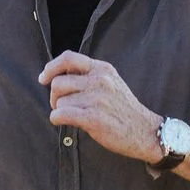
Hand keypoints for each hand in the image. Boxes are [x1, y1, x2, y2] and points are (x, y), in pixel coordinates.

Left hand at [38, 52, 161, 160]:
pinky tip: (65, 122)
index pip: (69, 58)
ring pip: (59, 102)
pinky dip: (57, 119)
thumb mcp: (111, 83)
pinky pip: (60, 114)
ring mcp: (97, 99)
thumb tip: (58, 76)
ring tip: (74, 116)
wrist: (145, 131)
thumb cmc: (124, 110)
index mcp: (103, 69)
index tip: (43, 78)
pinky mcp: (93, 118)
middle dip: (54, 96)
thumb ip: (90, 76)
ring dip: (60, 111)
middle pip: (58, 83)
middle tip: (62, 106)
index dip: (51, 67)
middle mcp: (100, 81)